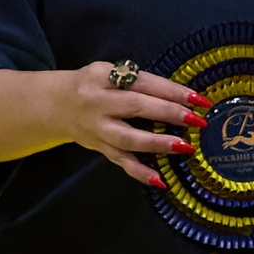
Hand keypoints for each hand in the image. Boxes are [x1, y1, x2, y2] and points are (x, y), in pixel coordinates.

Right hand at [53, 63, 205, 187]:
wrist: (55, 104)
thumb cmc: (92, 86)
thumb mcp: (109, 72)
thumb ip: (138, 83)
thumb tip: (181, 98)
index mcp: (102, 76)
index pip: (143, 82)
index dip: (172, 91)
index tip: (198, 99)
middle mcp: (97, 102)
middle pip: (136, 107)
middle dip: (169, 113)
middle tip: (197, 120)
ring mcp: (97, 128)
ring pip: (128, 138)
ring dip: (157, 143)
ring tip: (184, 146)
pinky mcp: (98, 147)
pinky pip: (120, 161)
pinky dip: (140, 172)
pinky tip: (159, 180)